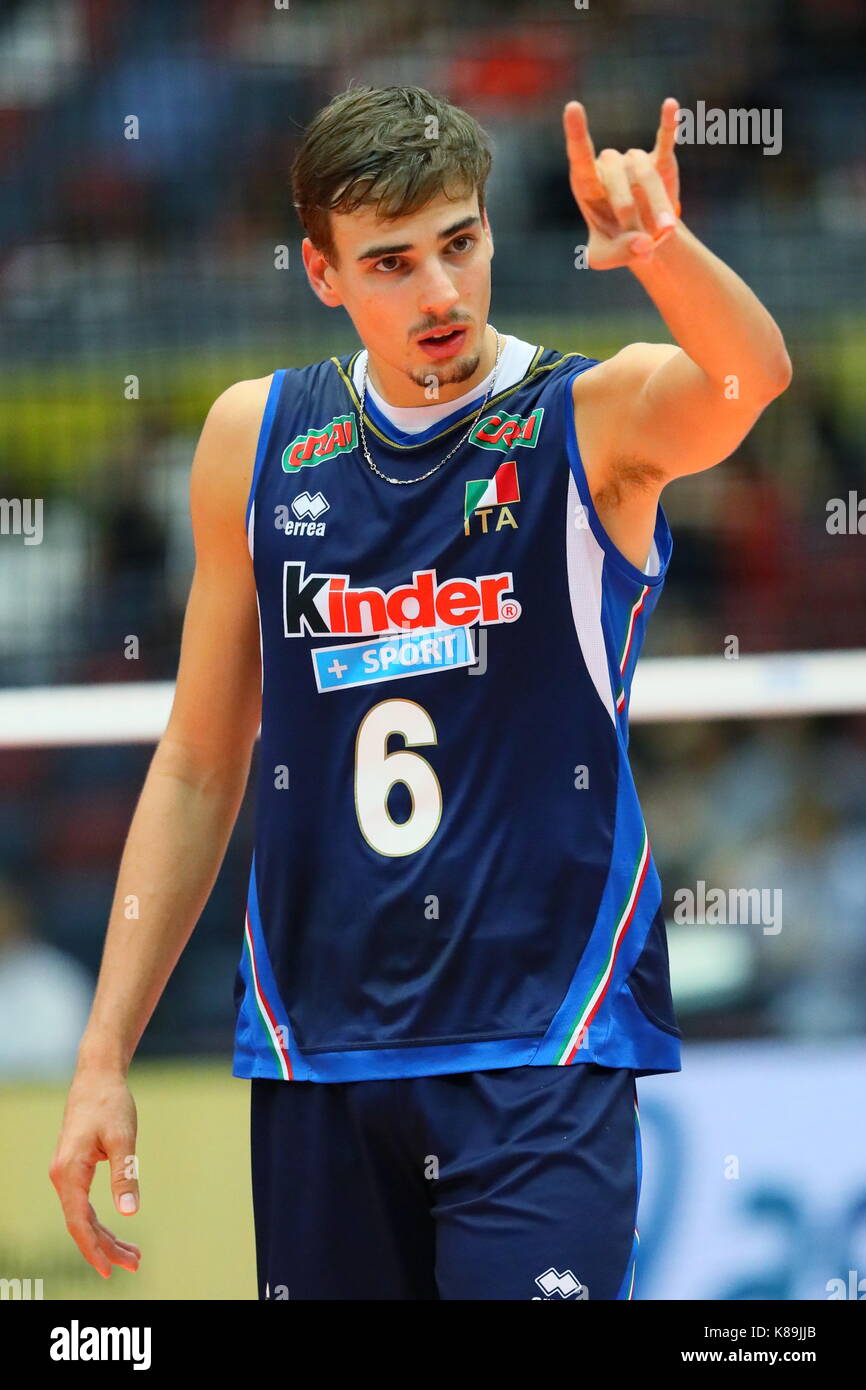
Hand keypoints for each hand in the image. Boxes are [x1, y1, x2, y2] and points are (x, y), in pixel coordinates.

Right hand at [49, 1067, 141, 1277]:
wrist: (97, 1077)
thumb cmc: (110, 1103)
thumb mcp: (123, 1138)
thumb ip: (125, 1175)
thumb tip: (129, 1212)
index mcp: (69, 1171)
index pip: (78, 1222)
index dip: (93, 1249)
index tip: (109, 1270)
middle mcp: (62, 1176)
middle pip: (81, 1225)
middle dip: (106, 1248)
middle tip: (135, 1264)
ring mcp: (66, 1174)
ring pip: (83, 1217)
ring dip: (106, 1237)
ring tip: (133, 1255)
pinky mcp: (74, 1170)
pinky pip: (84, 1205)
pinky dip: (101, 1221)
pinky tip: (117, 1232)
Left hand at [563, 97, 680, 269]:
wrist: (645, 238)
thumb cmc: (616, 245)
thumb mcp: (605, 258)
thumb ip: (619, 253)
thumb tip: (645, 244)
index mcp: (587, 184)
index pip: (579, 155)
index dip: (576, 133)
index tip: (573, 107)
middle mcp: (609, 166)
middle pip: (619, 177)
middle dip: (630, 212)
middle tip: (643, 242)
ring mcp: (634, 162)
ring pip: (646, 173)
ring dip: (656, 204)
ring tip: (664, 231)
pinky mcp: (661, 162)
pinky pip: (664, 140)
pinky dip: (668, 124)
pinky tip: (670, 105)